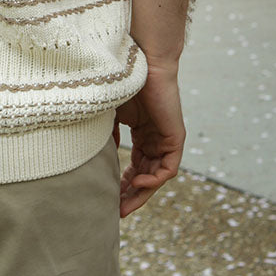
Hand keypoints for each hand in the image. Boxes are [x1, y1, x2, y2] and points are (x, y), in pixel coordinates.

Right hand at [113, 62, 184, 217]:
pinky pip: (168, 168)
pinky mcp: (176, 138)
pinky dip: (154, 179)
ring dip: (142, 192)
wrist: (143, 63)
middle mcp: (156, 139)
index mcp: (142, 133)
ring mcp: (167, 139)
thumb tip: (99, 156)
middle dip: (131, 195)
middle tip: (116, 211)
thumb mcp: (111, 113)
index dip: (122, 183)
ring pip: (156, 176)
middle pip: (146, 175)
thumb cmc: (125, 82)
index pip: (135, 166)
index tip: (109, 198)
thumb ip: (107, 134)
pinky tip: (138, 182)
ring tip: (125, 205)